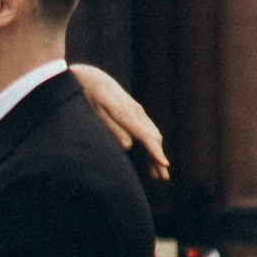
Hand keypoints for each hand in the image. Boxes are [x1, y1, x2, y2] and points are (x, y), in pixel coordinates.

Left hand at [72, 61, 170, 182]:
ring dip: (156, 154)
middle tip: (163, 178)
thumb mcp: (97, 113)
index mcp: (127, 114)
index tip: (164, 164)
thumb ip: (113, 129)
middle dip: (159, 158)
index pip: (146, 136)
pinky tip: (149, 158)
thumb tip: (128, 147)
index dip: (156, 151)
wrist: (93, 78)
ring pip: (153, 135)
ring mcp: (138, 112)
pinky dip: (151, 145)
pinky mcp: (135, 113)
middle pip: (154, 138)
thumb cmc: (92, 96)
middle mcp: (137, 112)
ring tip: (157, 174)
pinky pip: (147, 131)